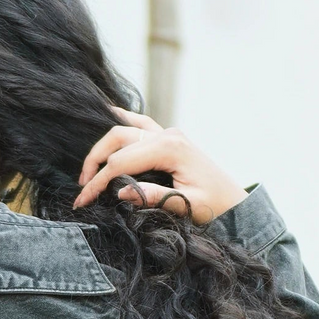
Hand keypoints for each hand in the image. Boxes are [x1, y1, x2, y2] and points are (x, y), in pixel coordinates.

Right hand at [75, 112, 245, 224]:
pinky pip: (140, 123)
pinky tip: (110, 112)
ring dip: (103, 147)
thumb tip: (120, 192)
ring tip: (89, 171)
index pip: (120, 162)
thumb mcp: (187, 206)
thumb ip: (153, 197)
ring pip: (124, 130)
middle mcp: (167, 135)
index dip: (97, 182)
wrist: (236, 202)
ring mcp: (168, 133)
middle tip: (83, 188)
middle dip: (95, 162)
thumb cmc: (216, 206)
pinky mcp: (169, 138)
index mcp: (170, 149)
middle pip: (116, 140)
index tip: (82, 201)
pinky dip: (123, 120)